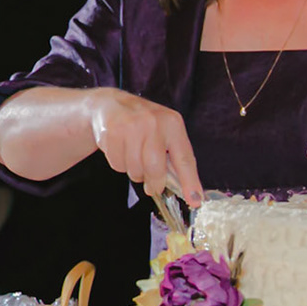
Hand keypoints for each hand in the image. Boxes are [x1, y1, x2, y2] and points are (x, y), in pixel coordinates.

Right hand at [86, 88, 202, 205]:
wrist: (111, 105)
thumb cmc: (143, 124)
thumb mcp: (164, 132)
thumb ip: (175, 158)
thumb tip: (188, 191)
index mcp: (173, 123)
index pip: (184, 159)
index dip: (190, 182)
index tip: (196, 200)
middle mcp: (154, 122)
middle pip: (155, 169)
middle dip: (154, 183)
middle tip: (153, 186)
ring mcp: (131, 126)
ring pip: (134, 170)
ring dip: (135, 172)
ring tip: (133, 155)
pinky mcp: (112, 132)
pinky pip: (118, 164)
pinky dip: (119, 164)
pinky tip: (120, 149)